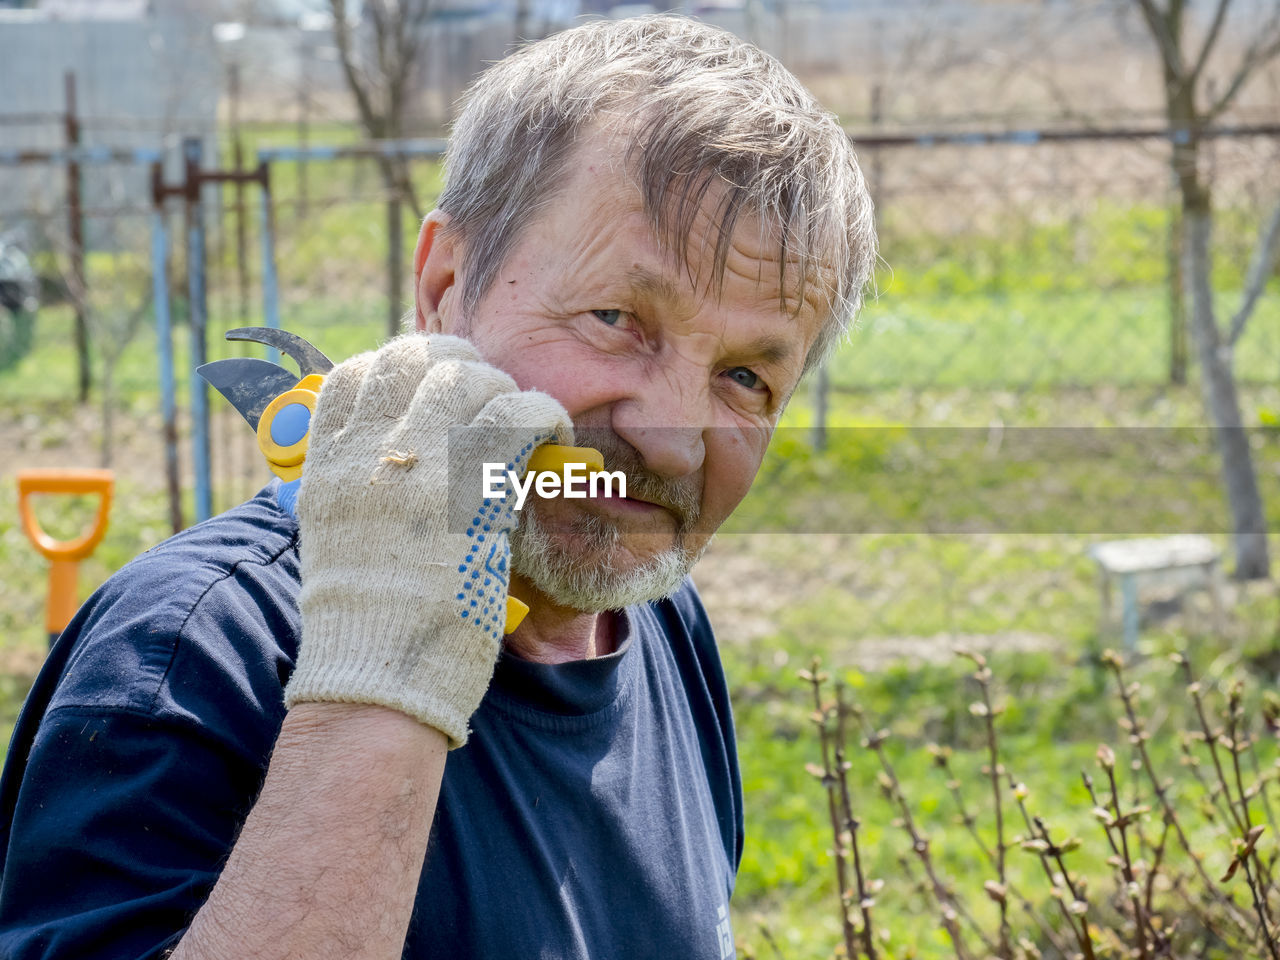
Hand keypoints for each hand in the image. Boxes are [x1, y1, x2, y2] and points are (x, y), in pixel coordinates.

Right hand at [284, 333, 572, 746]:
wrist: (378, 673)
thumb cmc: (369, 622)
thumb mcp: (338, 540)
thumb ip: (362, 487)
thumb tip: (397, 456)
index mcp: (326, 466)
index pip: (352, 376)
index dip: (397, 367)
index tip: (429, 382)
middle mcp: (364, 454)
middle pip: (410, 360)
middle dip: (456, 364)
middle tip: (485, 389)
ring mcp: (416, 466)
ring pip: (465, 377)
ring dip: (500, 386)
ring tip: (517, 416)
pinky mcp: (470, 488)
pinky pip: (516, 413)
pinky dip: (541, 410)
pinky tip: (550, 428)